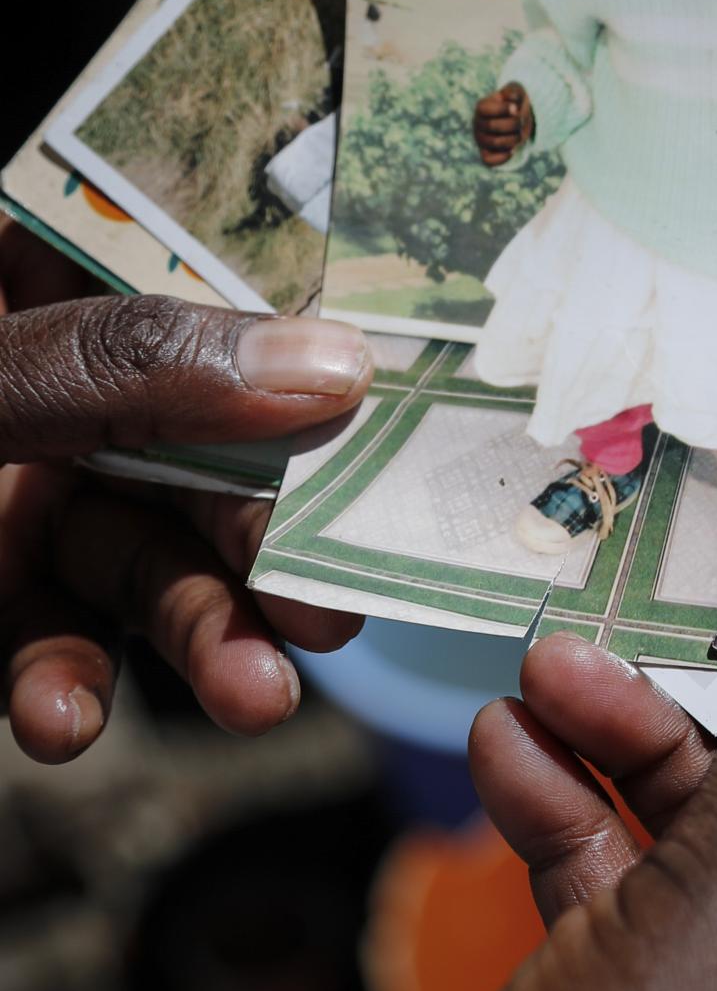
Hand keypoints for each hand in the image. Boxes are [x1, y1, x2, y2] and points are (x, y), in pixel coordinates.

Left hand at [0, 219, 372, 761]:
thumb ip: (120, 368)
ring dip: (204, 633)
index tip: (405, 410)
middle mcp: (56, 379)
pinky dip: (67, 687)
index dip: (316, 341)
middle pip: (212, 443)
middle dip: (275, 536)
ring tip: (255, 697)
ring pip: (147, 553)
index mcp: (46, 270)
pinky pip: (51, 636)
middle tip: (339, 604)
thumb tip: (332, 366)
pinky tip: (68, 719)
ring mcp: (23, 484)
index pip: (213, 277)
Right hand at [475, 82, 534, 166]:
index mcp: (482, 107)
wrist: (516, 120)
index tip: (516, 108)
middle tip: (522, 121)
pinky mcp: (485, 153)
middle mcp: (478, 123)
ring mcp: (480, 139)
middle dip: (514, 124)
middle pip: (493, 126)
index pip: (485, 109)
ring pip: (494, 142)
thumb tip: (513, 102)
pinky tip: (513, 151)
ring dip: (513, 139)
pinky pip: (488, 161)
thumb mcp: (517, 94)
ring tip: (519, 134)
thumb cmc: (516, 105)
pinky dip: (502, 157)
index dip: (502, 109)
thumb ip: (514, 93)